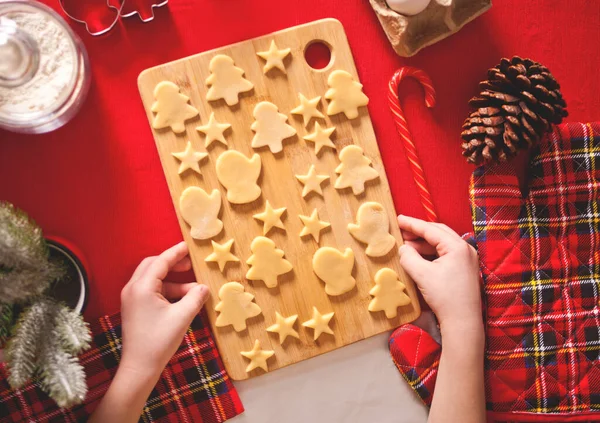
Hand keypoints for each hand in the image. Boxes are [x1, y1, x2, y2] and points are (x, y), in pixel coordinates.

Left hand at [120, 242, 208, 376]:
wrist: (139, 367)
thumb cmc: (159, 341)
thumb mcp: (182, 317)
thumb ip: (195, 297)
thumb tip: (204, 287)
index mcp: (142, 287)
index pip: (161, 261)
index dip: (176, 252)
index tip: (189, 246)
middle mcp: (133, 289)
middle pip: (153, 266)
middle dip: (172, 264)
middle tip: (190, 265)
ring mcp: (131, 299)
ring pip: (153, 279)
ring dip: (173, 281)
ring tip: (193, 289)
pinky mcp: (134, 308)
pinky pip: (151, 290)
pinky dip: (167, 290)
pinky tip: (183, 299)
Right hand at [397, 215, 481, 333]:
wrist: (463, 322)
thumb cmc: (444, 297)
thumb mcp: (422, 275)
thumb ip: (409, 257)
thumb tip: (403, 248)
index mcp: (457, 246)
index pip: (431, 230)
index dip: (412, 224)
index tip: (398, 219)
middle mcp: (465, 249)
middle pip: (439, 233)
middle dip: (419, 232)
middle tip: (402, 231)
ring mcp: (467, 259)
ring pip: (442, 244)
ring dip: (424, 244)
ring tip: (407, 246)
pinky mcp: (465, 269)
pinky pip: (446, 254)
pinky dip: (431, 253)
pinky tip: (419, 257)